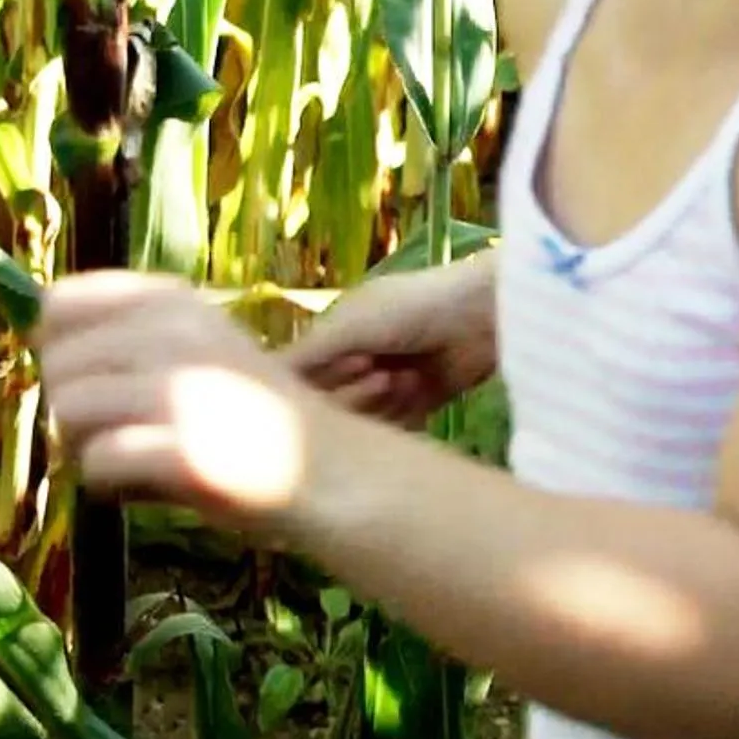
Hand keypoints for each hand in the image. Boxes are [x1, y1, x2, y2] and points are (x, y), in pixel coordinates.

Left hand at [37, 271, 331, 535]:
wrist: (334, 470)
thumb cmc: (257, 415)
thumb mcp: (203, 346)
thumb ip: (132, 336)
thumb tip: (38, 341)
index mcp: (177, 302)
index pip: (62, 301)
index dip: (63, 345)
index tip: (98, 376)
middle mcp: (174, 334)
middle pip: (57, 364)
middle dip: (74, 405)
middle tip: (122, 431)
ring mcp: (179, 391)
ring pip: (67, 412)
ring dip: (86, 446)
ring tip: (135, 458)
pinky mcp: (181, 449)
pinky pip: (96, 464)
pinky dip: (110, 484)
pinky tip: (150, 485)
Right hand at [283, 253, 499, 426]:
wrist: (483, 317)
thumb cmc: (412, 309)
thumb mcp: (350, 326)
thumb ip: (305, 356)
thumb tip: (256, 380)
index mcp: (333, 338)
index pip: (300, 382)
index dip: (316, 385)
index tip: (343, 370)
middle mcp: (354, 364)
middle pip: (329, 407)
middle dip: (352, 395)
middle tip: (381, 372)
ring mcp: (386, 387)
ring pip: (360, 422)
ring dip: (380, 403)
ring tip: (405, 376)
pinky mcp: (418, 406)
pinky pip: (392, 430)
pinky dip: (402, 414)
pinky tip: (419, 388)